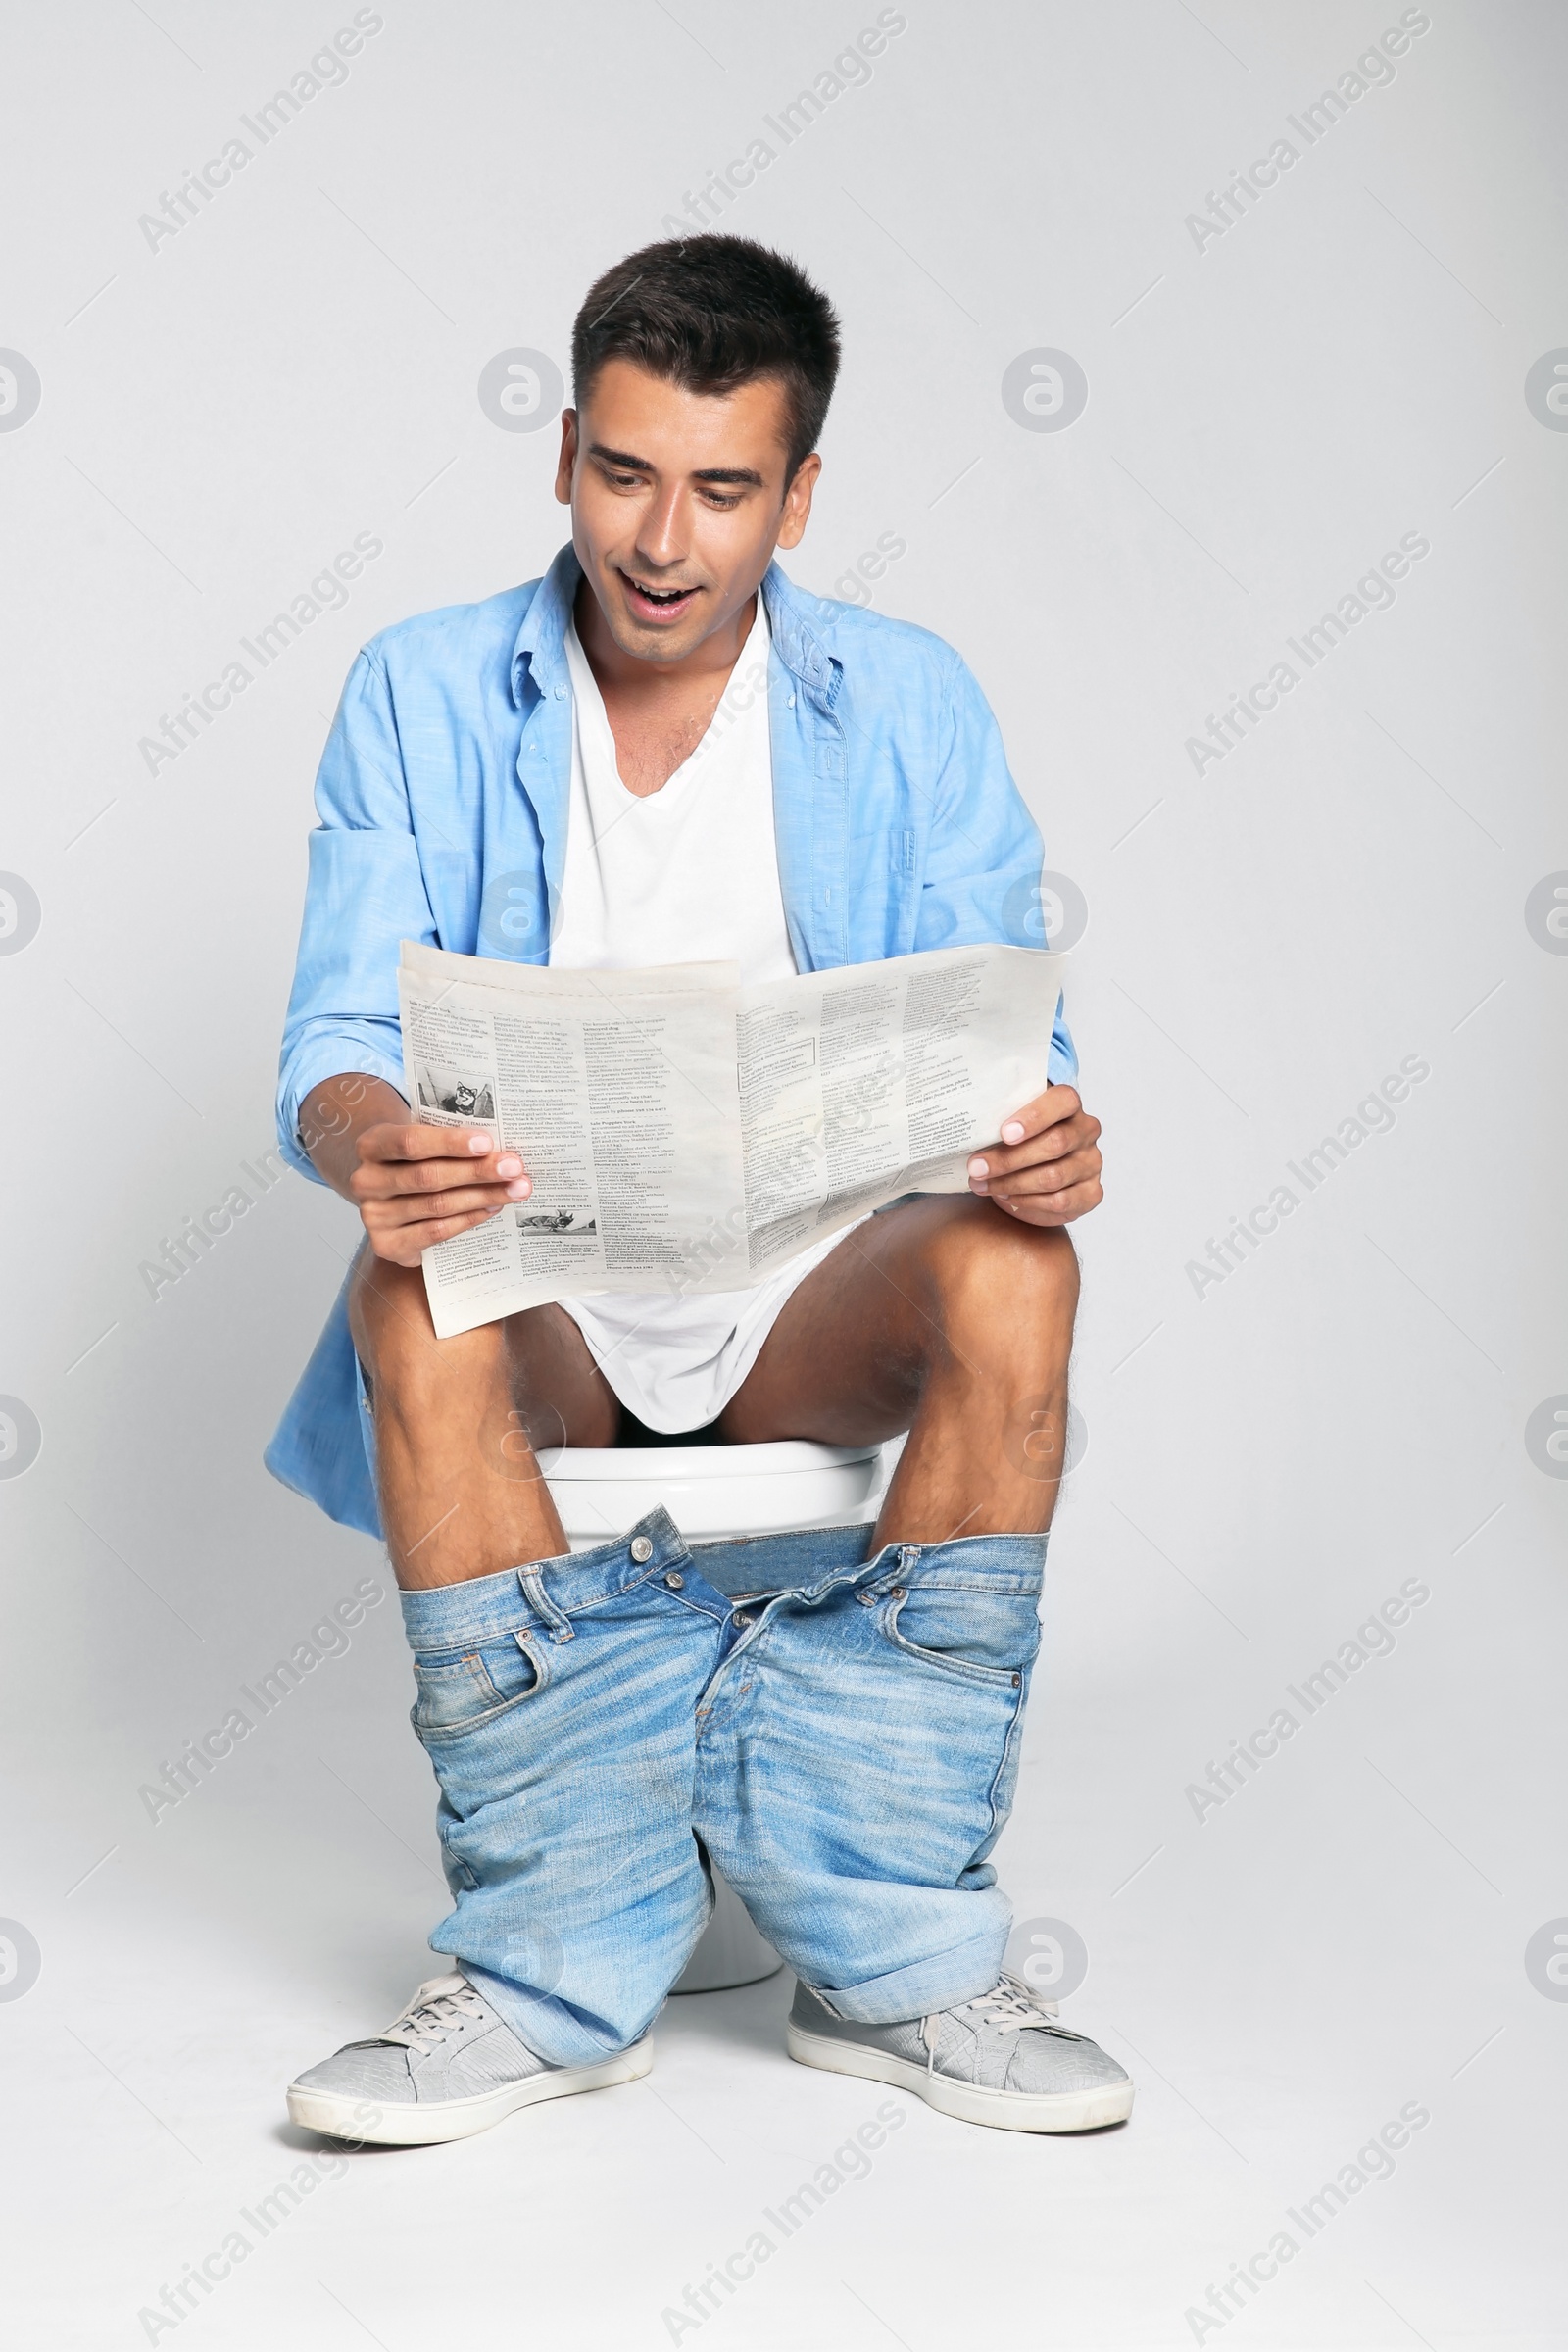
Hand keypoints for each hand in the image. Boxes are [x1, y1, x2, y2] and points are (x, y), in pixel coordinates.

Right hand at [349, 1121, 532, 1265]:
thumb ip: (448, 1141)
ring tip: (515, 1189)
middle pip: (428, 1177)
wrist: (388, 1192)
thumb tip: (500, 1151)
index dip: (450, 1143)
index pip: (410, 1142)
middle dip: (477, 1171)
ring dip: (482, 1197)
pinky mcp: (386, 1245)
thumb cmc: (414, 1159)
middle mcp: (365, 1181)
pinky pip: (435, 1232)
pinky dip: (468, 1219)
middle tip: (515, 1168)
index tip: (488, 1143)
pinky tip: (491, 1208)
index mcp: (371, 1145)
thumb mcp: (421, 1140)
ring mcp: (373, 1216)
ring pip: (436, 1206)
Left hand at [966, 1085, 1102, 1226]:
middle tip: (976, 1167)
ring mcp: (1091, 1163)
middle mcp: (1086, 1131)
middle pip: (1054, 1143)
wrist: (1031, 1174)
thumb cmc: (1017, 1141)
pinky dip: (1028, 1202)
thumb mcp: (1007, 1123)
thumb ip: (998, 1118)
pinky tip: (1006, 1197)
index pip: (1062, 1101)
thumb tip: (967, 1123)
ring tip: (982, 1184)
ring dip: (1012, 1183)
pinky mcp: (1090, 1193)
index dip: (1034, 1117)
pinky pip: (1060, 1201)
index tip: (1004, 1133)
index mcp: (1068, 1105)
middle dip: (1009, 1159)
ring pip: (1053, 1176)